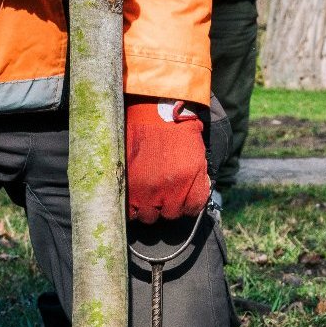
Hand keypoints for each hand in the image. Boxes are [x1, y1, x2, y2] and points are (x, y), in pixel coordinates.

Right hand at [125, 100, 208, 223]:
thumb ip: (197, 178)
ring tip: (145, 194)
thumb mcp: (197, 153)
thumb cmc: (174, 128)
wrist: (150, 110)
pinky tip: (132, 195)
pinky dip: (131, 207)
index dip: (186, 203)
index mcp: (191, 180)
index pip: (192, 209)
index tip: (180, 197)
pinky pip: (130, 211)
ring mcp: (147, 192)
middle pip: (170, 214)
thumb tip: (193, 198)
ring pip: (149, 216)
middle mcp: (171, 191)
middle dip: (166, 205)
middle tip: (160, 193)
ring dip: (148, 207)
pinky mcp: (127, 189)